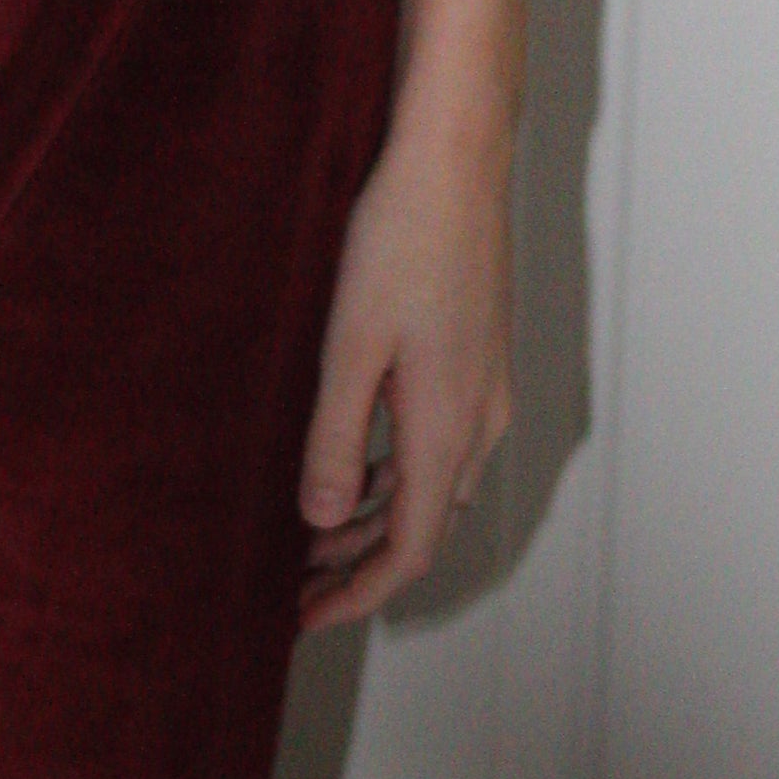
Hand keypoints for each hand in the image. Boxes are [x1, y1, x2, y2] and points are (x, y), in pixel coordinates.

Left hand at [296, 82, 515, 635]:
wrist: (455, 162)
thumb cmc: (402, 240)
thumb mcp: (350, 347)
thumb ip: (335, 439)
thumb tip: (322, 519)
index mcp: (447, 428)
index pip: (410, 547)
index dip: (358, 593)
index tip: (305, 616)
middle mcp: (477, 421)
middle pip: (424, 526)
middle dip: (360, 566)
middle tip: (295, 586)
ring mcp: (482, 392)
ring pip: (431, 488)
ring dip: (375, 521)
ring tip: (311, 537)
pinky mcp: (475, 364)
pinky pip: (437, 448)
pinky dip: (393, 477)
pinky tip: (350, 468)